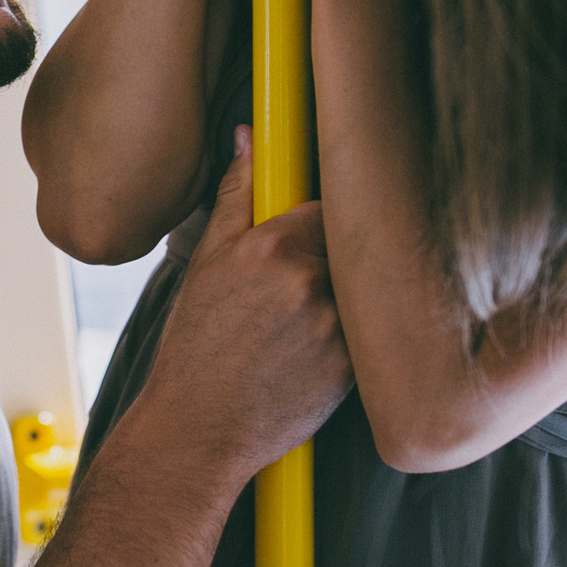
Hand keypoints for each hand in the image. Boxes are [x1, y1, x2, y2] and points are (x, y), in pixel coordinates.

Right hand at [136, 127, 352, 478]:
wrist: (197, 429)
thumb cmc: (195, 346)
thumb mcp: (206, 261)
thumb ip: (237, 195)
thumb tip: (248, 138)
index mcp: (273, 245)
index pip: (332, 202)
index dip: (329, 214)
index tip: (322, 223)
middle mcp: (309, 280)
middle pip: (355, 243)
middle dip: (341, 254)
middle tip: (312, 278)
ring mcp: (336, 326)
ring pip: (365, 289)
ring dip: (350, 295)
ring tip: (306, 321)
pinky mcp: (354, 368)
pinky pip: (371, 334)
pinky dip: (354, 336)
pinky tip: (316, 352)